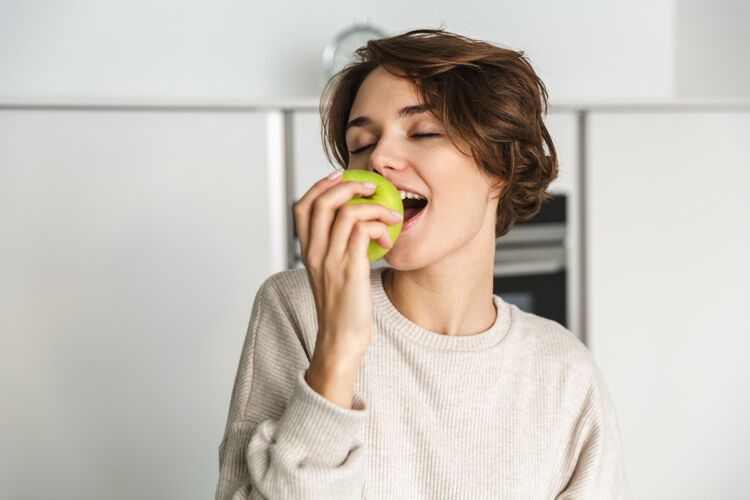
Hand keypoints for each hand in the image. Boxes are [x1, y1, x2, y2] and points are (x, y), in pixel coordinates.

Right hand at [293, 170, 402, 364]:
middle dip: (349, 185)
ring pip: (347, 212)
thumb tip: (356, 225)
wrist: (340, 340)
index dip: (321, 185)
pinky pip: (362, 231)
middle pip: (322, 201)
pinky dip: (379, 226)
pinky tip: (389, 236)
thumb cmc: (341, 309)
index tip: (341, 176)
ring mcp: (330, 260)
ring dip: (374, 206)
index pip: (303, 206)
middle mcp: (314, 252)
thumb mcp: (330, 274)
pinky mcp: (350, 270)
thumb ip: (335, 250)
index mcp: (307, 251)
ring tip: (391, 215)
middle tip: (372, 187)